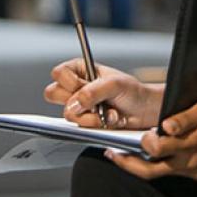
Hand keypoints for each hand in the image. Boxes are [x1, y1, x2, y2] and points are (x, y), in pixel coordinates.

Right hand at [44, 58, 162, 128]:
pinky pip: (80, 126)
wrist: (143, 110)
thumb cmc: (131, 91)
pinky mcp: (84, 121)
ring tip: (109, 111)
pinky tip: (109, 119)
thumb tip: (74, 104)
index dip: (68, 82)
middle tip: (93, 101)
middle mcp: (76, 87)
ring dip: (92, 115)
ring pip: (68, 114)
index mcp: (81, 69)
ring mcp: (79, 105)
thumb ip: (93, 92)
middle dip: (75, 101)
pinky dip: (97, 124)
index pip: (58, 73)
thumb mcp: (115, 84)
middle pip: (53, 93)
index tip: (82, 86)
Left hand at [105, 98, 196, 181]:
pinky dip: (156, 166)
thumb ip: (186, 118)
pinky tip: (150, 156)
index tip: (135, 134)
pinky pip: (172, 172)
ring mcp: (193, 170)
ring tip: (123, 155)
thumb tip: (165, 124)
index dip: (142, 142)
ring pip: (159, 174)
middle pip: (150, 170)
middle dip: (127, 164)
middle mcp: (189, 162)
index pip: (157, 150)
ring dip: (139, 166)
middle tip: (111, 154)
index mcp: (191, 145)